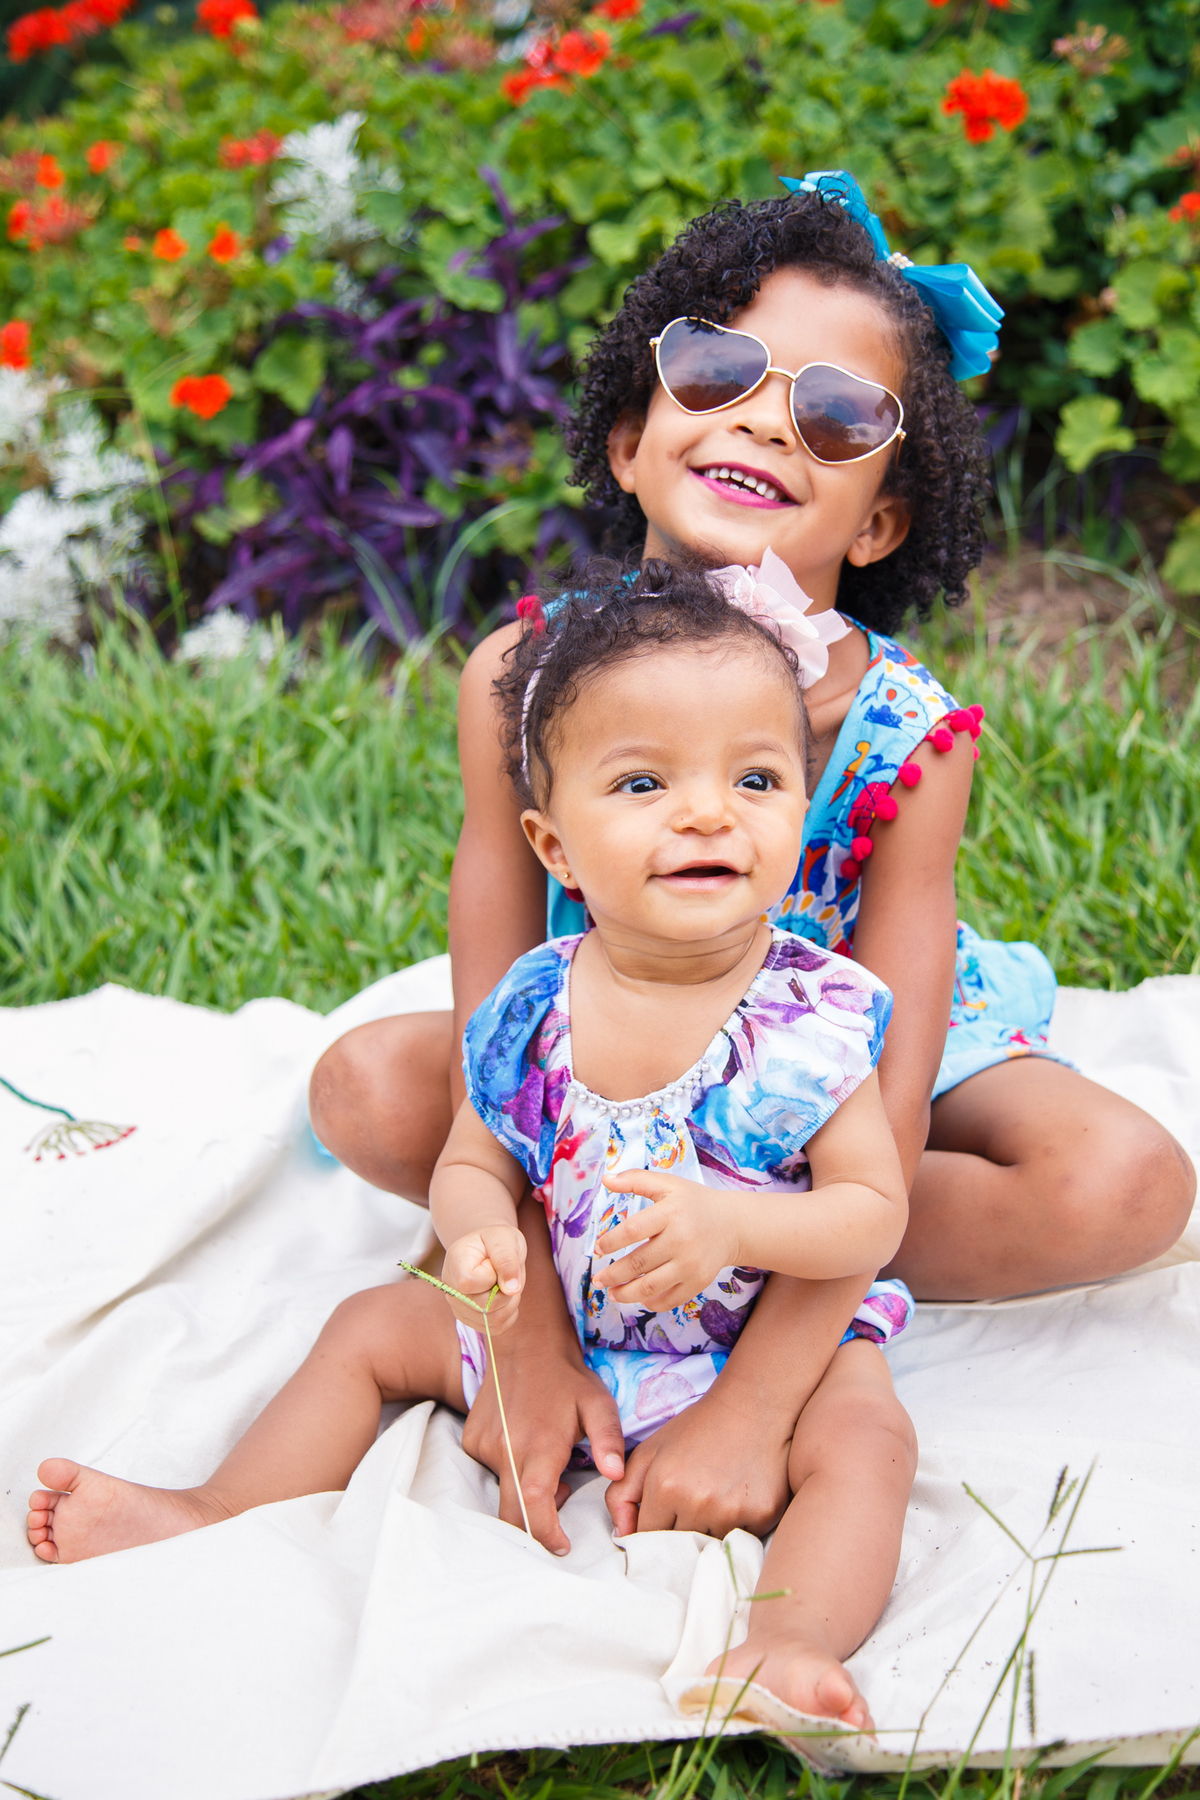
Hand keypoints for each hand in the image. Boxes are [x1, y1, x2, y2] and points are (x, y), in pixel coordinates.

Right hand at [441, 1225, 525, 1334]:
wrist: (491, 1249)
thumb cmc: (497, 1240)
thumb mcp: (506, 1238)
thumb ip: (507, 1260)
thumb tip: (511, 1289)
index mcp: (454, 1262)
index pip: (468, 1284)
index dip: (491, 1277)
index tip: (495, 1264)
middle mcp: (450, 1287)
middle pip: (482, 1306)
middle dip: (505, 1292)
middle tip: (508, 1274)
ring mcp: (458, 1306)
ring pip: (491, 1321)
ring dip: (510, 1304)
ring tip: (507, 1284)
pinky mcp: (470, 1319)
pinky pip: (496, 1329)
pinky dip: (509, 1315)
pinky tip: (505, 1297)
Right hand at [462, 1335, 625, 1554]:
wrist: (523, 1341)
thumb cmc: (567, 1377)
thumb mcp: (598, 1405)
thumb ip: (609, 1441)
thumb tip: (615, 1474)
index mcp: (540, 1446)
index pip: (535, 1506)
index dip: (546, 1534)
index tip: (562, 1546)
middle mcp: (506, 1449)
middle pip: (511, 1514)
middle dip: (532, 1530)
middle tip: (555, 1523)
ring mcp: (484, 1444)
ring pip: (501, 1491)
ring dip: (524, 1493)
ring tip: (547, 1464)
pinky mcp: (471, 1439)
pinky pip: (489, 1470)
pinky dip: (508, 1471)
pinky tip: (524, 1445)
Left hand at [594, 1171, 739, 1310]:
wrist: (733, 1225)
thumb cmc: (695, 1203)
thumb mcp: (668, 1184)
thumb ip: (636, 1179)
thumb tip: (606, 1179)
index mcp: (670, 1213)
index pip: (632, 1230)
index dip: (610, 1242)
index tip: (598, 1249)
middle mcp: (681, 1240)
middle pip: (638, 1263)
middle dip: (612, 1274)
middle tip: (597, 1279)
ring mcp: (691, 1264)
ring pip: (650, 1286)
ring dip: (625, 1293)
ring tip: (611, 1293)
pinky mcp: (699, 1281)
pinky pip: (670, 1299)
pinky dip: (651, 1302)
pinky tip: (639, 1297)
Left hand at [604, 1381, 793, 1538]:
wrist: (753, 1406)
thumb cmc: (698, 1429)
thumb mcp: (649, 1451)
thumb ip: (622, 1495)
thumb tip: (621, 1537)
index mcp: (665, 1486)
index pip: (646, 1536)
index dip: (653, 1526)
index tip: (664, 1515)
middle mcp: (697, 1502)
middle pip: (678, 1545)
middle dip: (680, 1531)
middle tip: (693, 1503)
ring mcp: (731, 1511)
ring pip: (709, 1546)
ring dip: (709, 1531)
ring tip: (717, 1498)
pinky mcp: (762, 1515)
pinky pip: (742, 1540)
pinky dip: (739, 1528)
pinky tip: (740, 1497)